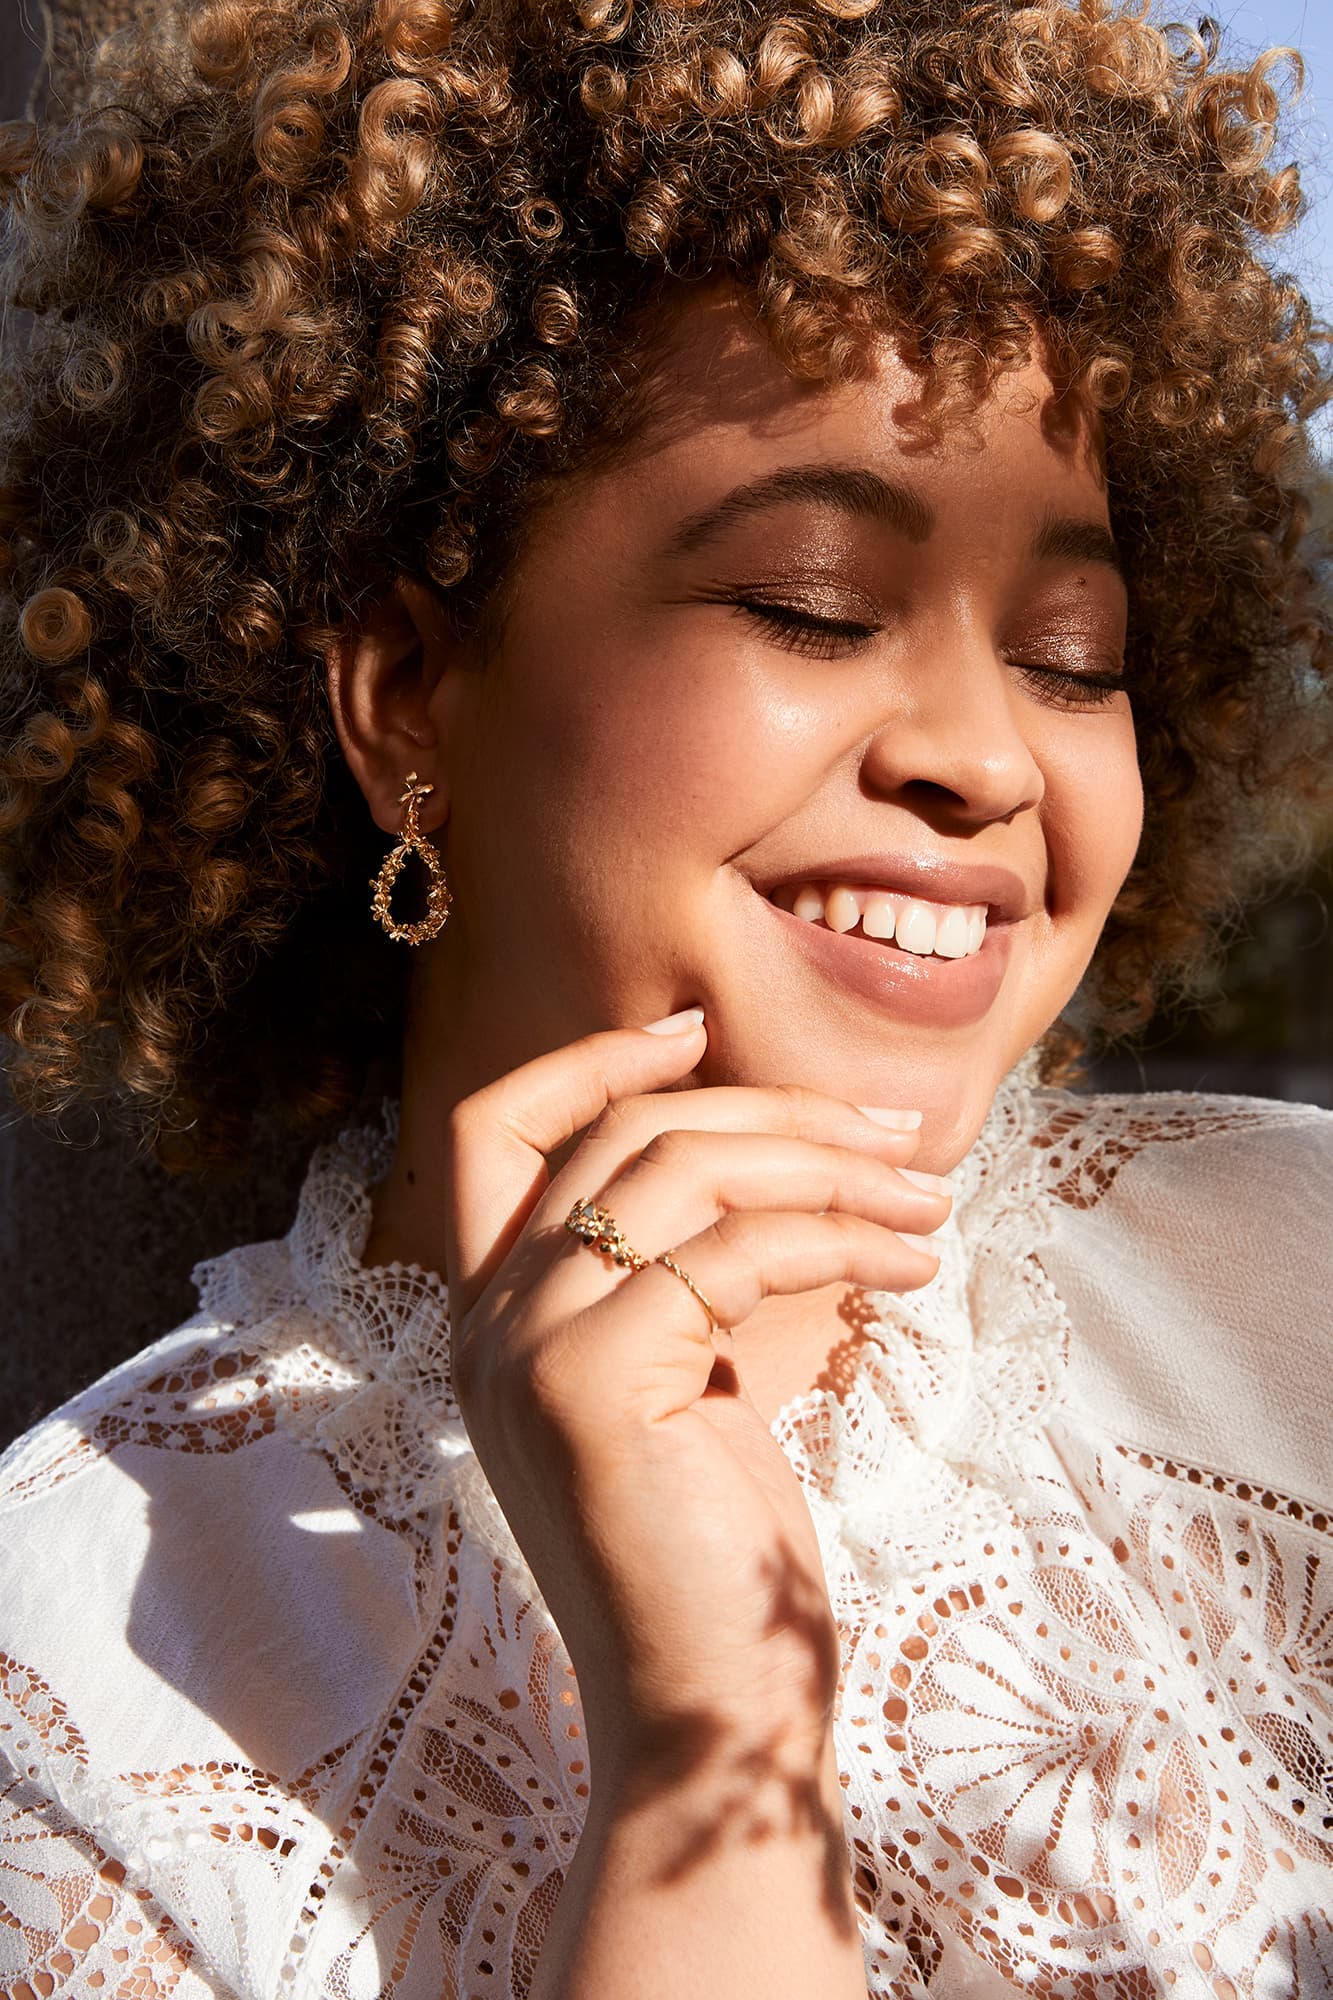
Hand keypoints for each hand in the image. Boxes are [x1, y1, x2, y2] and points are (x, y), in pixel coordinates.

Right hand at [443, 1012, 950, 1773]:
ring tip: (928, 1197)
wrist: (709, 1720)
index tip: (700, 1033)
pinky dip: (839, 1239)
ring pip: (681, 1172)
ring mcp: (522, 1351)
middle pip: (624, 1133)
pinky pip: (731, 1254)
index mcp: (496, 1315)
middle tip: (896, 1133)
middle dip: (776, 1111)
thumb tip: (785, 1154)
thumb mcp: (696, 1384)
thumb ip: (692, 1275)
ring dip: (828, 1166)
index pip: (496, 1129)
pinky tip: (915, 1268)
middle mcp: (485, 1323)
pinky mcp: (584, 1387)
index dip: (590, 1060)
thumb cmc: (719, 1557)